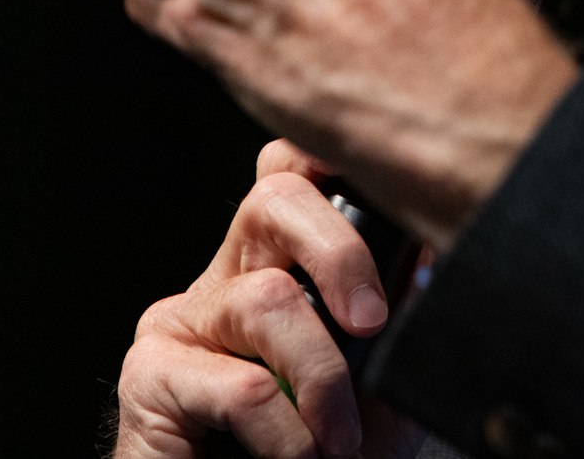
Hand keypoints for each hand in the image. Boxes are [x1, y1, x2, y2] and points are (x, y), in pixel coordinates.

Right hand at [113, 140, 426, 458]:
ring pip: (267, 298)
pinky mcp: (149, 376)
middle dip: (340, 252)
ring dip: (322, 378)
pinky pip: (241, 384)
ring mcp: (183, 322)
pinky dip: (288, 432)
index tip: (390, 177)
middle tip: (371, 322)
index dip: (330, 154)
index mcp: (279, 266)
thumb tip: (433, 253)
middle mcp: (227, 278)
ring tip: (338, 440)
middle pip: (275, 197)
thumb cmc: (318, 456)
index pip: (294, 174)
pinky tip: (300, 457)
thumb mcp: (379, 385)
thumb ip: (401, 318)